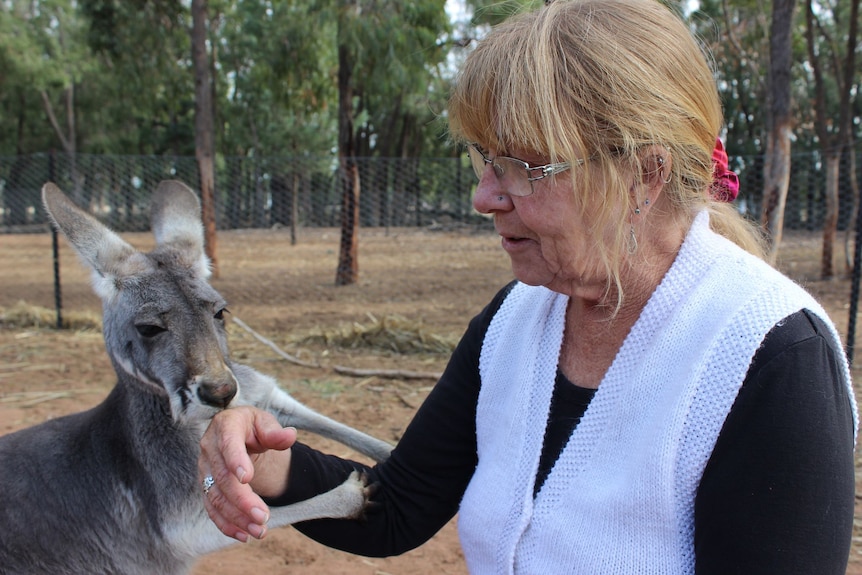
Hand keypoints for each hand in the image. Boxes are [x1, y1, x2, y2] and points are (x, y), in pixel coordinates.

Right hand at [199, 406, 295, 541]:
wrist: (239, 435)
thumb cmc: (254, 427)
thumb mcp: (266, 423)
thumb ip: (276, 432)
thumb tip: (289, 436)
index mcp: (225, 426)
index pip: (228, 443)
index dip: (235, 460)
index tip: (247, 478)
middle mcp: (209, 448)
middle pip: (222, 477)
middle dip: (242, 500)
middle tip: (262, 516)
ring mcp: (205, 469)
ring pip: (216, 498)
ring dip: (236, 517)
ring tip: (258, 530)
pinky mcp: (206, 487)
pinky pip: (212, 509)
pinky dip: (226, 524)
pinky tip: (244, 535)